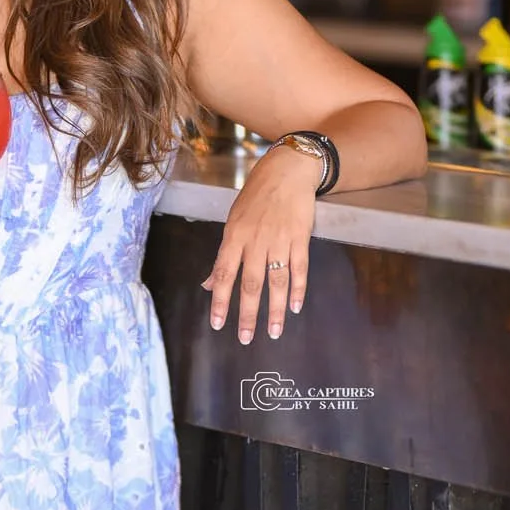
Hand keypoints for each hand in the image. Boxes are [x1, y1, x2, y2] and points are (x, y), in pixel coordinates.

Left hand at [200, 143, 318, 342]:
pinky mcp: (300, 238)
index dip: (221, 301)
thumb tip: (209, 284)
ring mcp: (279, 240)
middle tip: (245, 338)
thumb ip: (223, 256)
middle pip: (250, 283)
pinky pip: (299, 268)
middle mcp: (256, 241)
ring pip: (276, 281)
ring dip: (275, 309)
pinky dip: (298, 289)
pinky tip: (295, 307)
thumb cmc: (256, 197)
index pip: (224, 274)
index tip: (218, 324)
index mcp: (234, 236)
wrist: (287, 171)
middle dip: (247, 314)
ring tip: (273, 332)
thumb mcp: (233, 221)